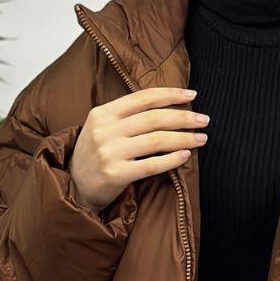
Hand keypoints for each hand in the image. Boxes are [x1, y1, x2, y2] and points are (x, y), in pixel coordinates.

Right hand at [68, 87, 208, 210]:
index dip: (170, 94)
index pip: (143, 97)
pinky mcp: (116, 174)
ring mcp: (109, 152)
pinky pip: (151, 165)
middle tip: (205, 120)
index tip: (192, 95)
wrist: (74, 186)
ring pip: (156, 140)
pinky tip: (186, 156)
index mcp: (103, 112)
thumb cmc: (96, 154)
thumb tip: (169, 105)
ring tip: (201, 139)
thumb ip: (127, 115)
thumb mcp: (103, 127)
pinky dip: (172, 159)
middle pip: (154, 118)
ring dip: (184, 138)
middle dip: (184, 118)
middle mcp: (105, 130)